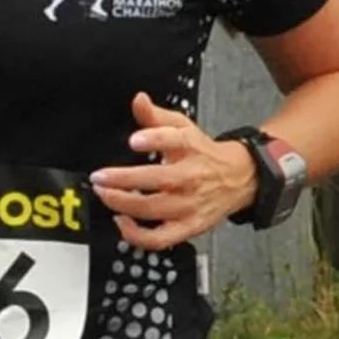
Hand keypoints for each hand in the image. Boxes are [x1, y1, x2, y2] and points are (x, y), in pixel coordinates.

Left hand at [89, 93, 258, 250]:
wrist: (239, 178)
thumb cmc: (204, 153)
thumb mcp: (182, 127)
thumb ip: (156, 116)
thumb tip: (138, 100)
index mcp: (191, 148)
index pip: (175, 140)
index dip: (153, 139)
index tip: (133, 140)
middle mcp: (191, 177)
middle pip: (157, 180)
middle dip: (122, 180)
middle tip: (99, 177)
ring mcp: (190, 205)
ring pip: (153, 210)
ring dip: (122, 203)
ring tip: (104, 193)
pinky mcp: (188, 227)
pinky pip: (159, 239)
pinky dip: (136, 235)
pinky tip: (121, 221)